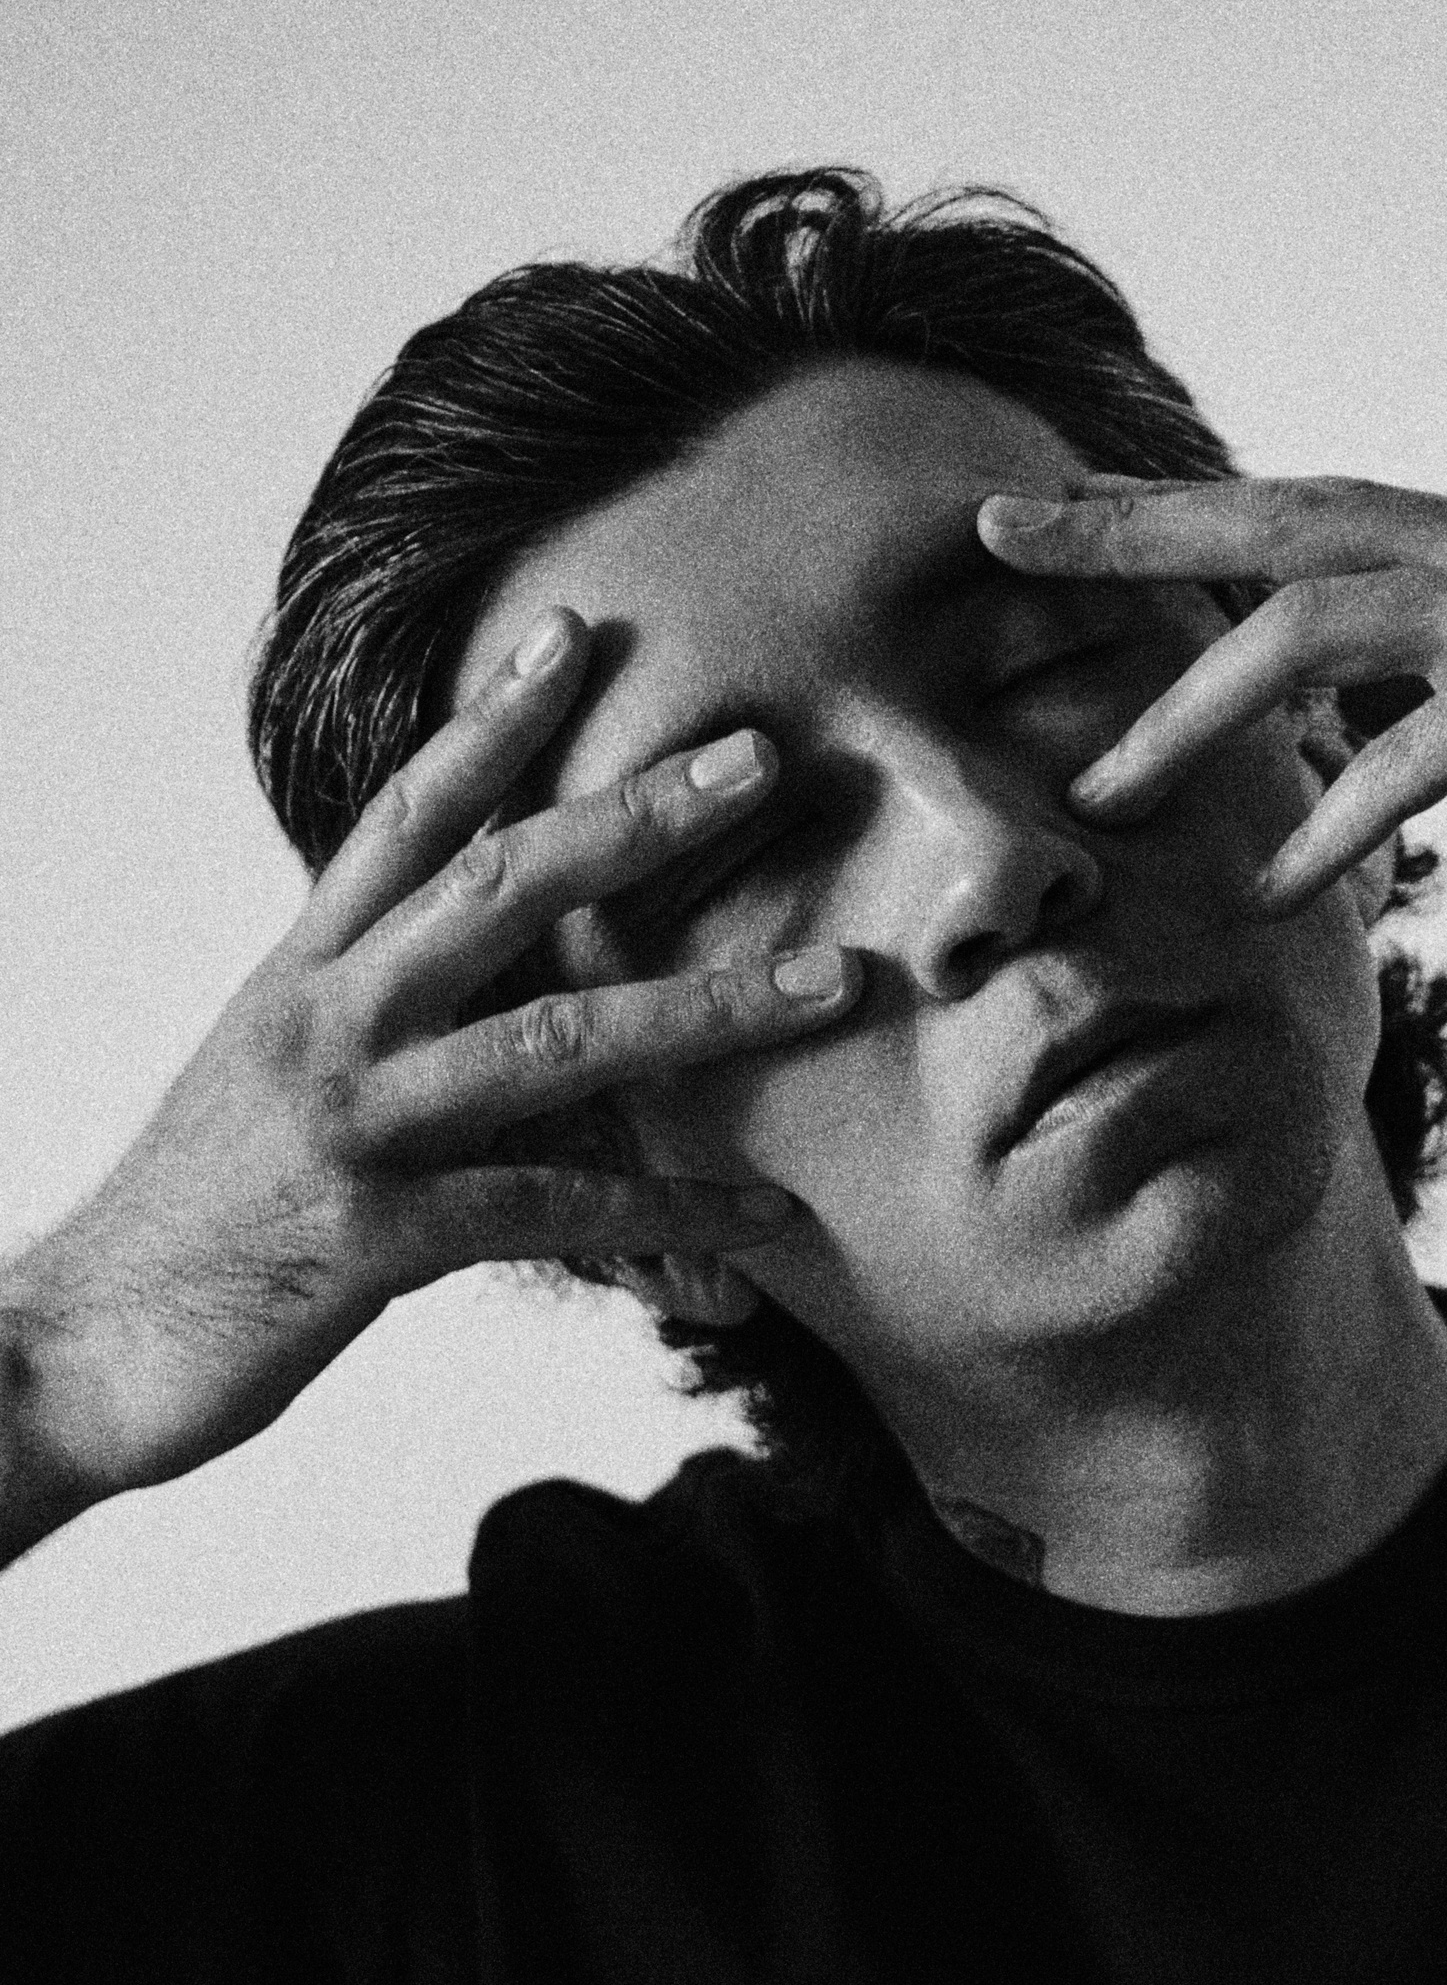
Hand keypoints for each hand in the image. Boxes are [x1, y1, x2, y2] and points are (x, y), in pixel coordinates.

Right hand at [4, 607, 858, 1521]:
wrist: (76, 1349)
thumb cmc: (195, 1217)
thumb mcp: (270, 1081)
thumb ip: (365, 1014)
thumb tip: (469, 978)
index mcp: (303, 975)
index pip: (406, 817)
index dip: (492, 723)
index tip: (576, 635)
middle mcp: (327, 1023)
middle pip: (499, 887)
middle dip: (637, 818)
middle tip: (758, 759)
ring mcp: (353, 1123)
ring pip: (557, 1039)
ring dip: (710, 1008)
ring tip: (832, 983)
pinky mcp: (377, 1236)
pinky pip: (558, 1210)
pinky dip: (674, 1217)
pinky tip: (766, 1224)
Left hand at [979, 478, 1446, 967]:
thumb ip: (1443, 710)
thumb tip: (1340, 736)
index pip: (1312, 515)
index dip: (1183, 516)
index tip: (1070, 523)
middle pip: (1282, 519)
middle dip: (1135, 532)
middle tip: (1005, 535)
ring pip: (1314, 627)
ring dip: (1194, 713)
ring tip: (1106, 792)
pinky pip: (1402, 758)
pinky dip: (1327, 827)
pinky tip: (1271, 893)